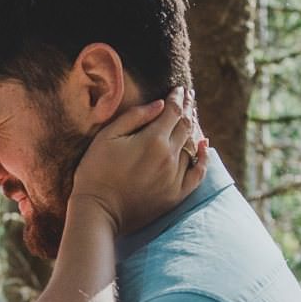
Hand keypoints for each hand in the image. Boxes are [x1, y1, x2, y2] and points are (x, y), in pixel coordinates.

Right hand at [71, 87, 208, 234]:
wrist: (98, 211)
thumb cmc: (96, 171)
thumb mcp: (107, 137)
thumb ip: (134, 117)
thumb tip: (159, 104)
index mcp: (153, 139)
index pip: (173, 111)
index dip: (178, 97)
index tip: (179, 89)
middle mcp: (169, 157)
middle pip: (186, 125)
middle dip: (187, 108)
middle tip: (188, 97)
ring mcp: (175, 177)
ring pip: (192, 146)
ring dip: (192, 129)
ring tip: (190, 117)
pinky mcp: (176, 195)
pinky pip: (198, 173)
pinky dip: (203, 158)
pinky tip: (205, 145)